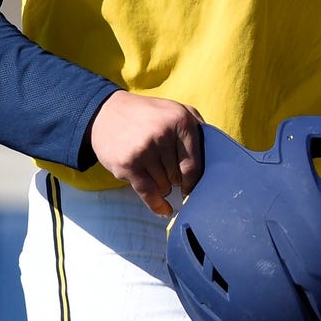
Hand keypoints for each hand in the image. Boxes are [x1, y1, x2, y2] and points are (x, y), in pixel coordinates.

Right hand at [91, 91, 204, 216]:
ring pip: (164, 186)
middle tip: (164, 169)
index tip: (192, 189)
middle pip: (179, 177)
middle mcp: (163, 134)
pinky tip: (164, 211)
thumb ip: (198, 127)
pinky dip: (157, 206)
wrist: (104, 112)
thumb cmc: (147, 115)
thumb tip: (216, 155)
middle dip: (174, 179)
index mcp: (181, 121)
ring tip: (152, 170)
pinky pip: (148, 193)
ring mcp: (144, 150)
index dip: (195, 181)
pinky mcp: (128, 164)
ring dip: (162, 185)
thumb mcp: (175, 109)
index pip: (195, 164)